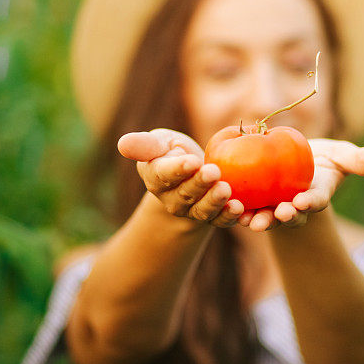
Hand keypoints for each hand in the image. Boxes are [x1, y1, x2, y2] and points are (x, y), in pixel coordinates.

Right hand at [117, 129, 244, 226]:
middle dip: (200, 184)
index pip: (165, 175)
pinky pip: (220, 220)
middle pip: (186, 194)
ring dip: (215, 202)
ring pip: (203, 210)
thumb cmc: (172, 151)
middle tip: (213, 172)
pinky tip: (240, 208)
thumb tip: (122, 144)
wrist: (191, 174)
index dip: (177, 169)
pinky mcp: (213, 217)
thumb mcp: (159, 142)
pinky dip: (230, 216)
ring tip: (226, 190)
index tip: (191, 161)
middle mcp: (172, 199)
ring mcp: (192, 211)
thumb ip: (145, 145)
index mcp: (156, 177)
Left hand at [238, 139, 363, 231]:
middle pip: (291, 215)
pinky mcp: (256, 206)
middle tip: (281, 214)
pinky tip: (231, 210)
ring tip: (252, 222)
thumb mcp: (341, 156)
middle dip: (286, 217)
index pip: (315, 201)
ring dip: (261, 220)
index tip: (304, 202)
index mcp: (316, 195)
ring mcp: (275, 209)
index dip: (311, 203)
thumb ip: (359, 160)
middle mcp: (296, 207)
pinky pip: (247, 210)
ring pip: (268, 217)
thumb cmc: (321, 161)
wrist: (292, 165)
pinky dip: (240, 211)